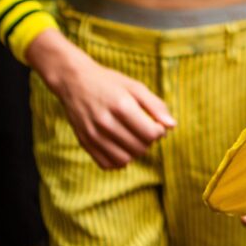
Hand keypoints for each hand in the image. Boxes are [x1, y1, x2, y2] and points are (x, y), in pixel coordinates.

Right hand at [26, 28, 175, 168]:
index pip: (150, 133)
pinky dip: (119, 159)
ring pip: (124, 159)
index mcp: (122, 106)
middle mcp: (105, 123)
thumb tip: (172, 126)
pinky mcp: (84, 143)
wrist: (74, 82)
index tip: (157, 123)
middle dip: (149, 141)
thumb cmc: (110, 82)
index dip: (160, 131)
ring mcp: (92, 135)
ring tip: (134, 138)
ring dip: (135, 152)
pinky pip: (107, 164)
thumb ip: (156, 105)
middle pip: (139, 147)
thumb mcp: (136, 87)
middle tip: (146, 129)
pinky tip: (121, 145)